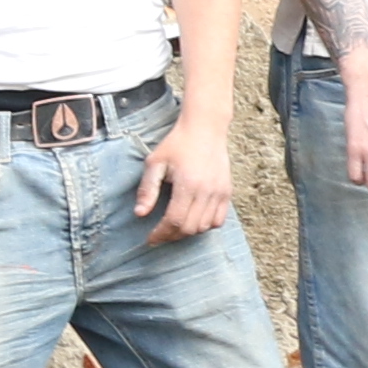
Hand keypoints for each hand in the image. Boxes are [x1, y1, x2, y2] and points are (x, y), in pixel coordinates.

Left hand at [136, 123, 234, 240]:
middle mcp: (206, 191)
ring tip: (174, 227)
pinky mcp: (227, 192)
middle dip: (171, 236)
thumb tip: (139, 214)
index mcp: (187, 184)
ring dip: (187, 232)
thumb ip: (147, 189)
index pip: (174, 221)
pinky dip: (205, 226)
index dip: (161, 234)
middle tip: (159, 235)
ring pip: (204, 227)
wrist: (205, 129)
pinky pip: (218, 220)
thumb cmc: (177, 144)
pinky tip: (193, 220)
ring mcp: (219, 192)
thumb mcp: (155, 163)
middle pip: (189, 228)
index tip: (150, 239)